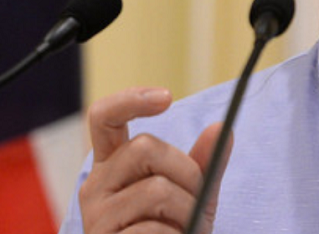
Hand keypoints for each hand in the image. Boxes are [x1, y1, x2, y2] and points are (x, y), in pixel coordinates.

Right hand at [79, 87, 231, 232]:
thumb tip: (222, 128)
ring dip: (186, 211)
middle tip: (195, 200)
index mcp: (113, 166)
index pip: (104, 117)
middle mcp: (96, 186)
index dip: (129, 99)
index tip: (167, 97)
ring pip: (156, 189)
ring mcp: (96, 217)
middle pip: (145, 147)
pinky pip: (152, 229)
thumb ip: (206, 165)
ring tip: (183, 230)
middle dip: (186, 170)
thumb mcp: (194, 198)